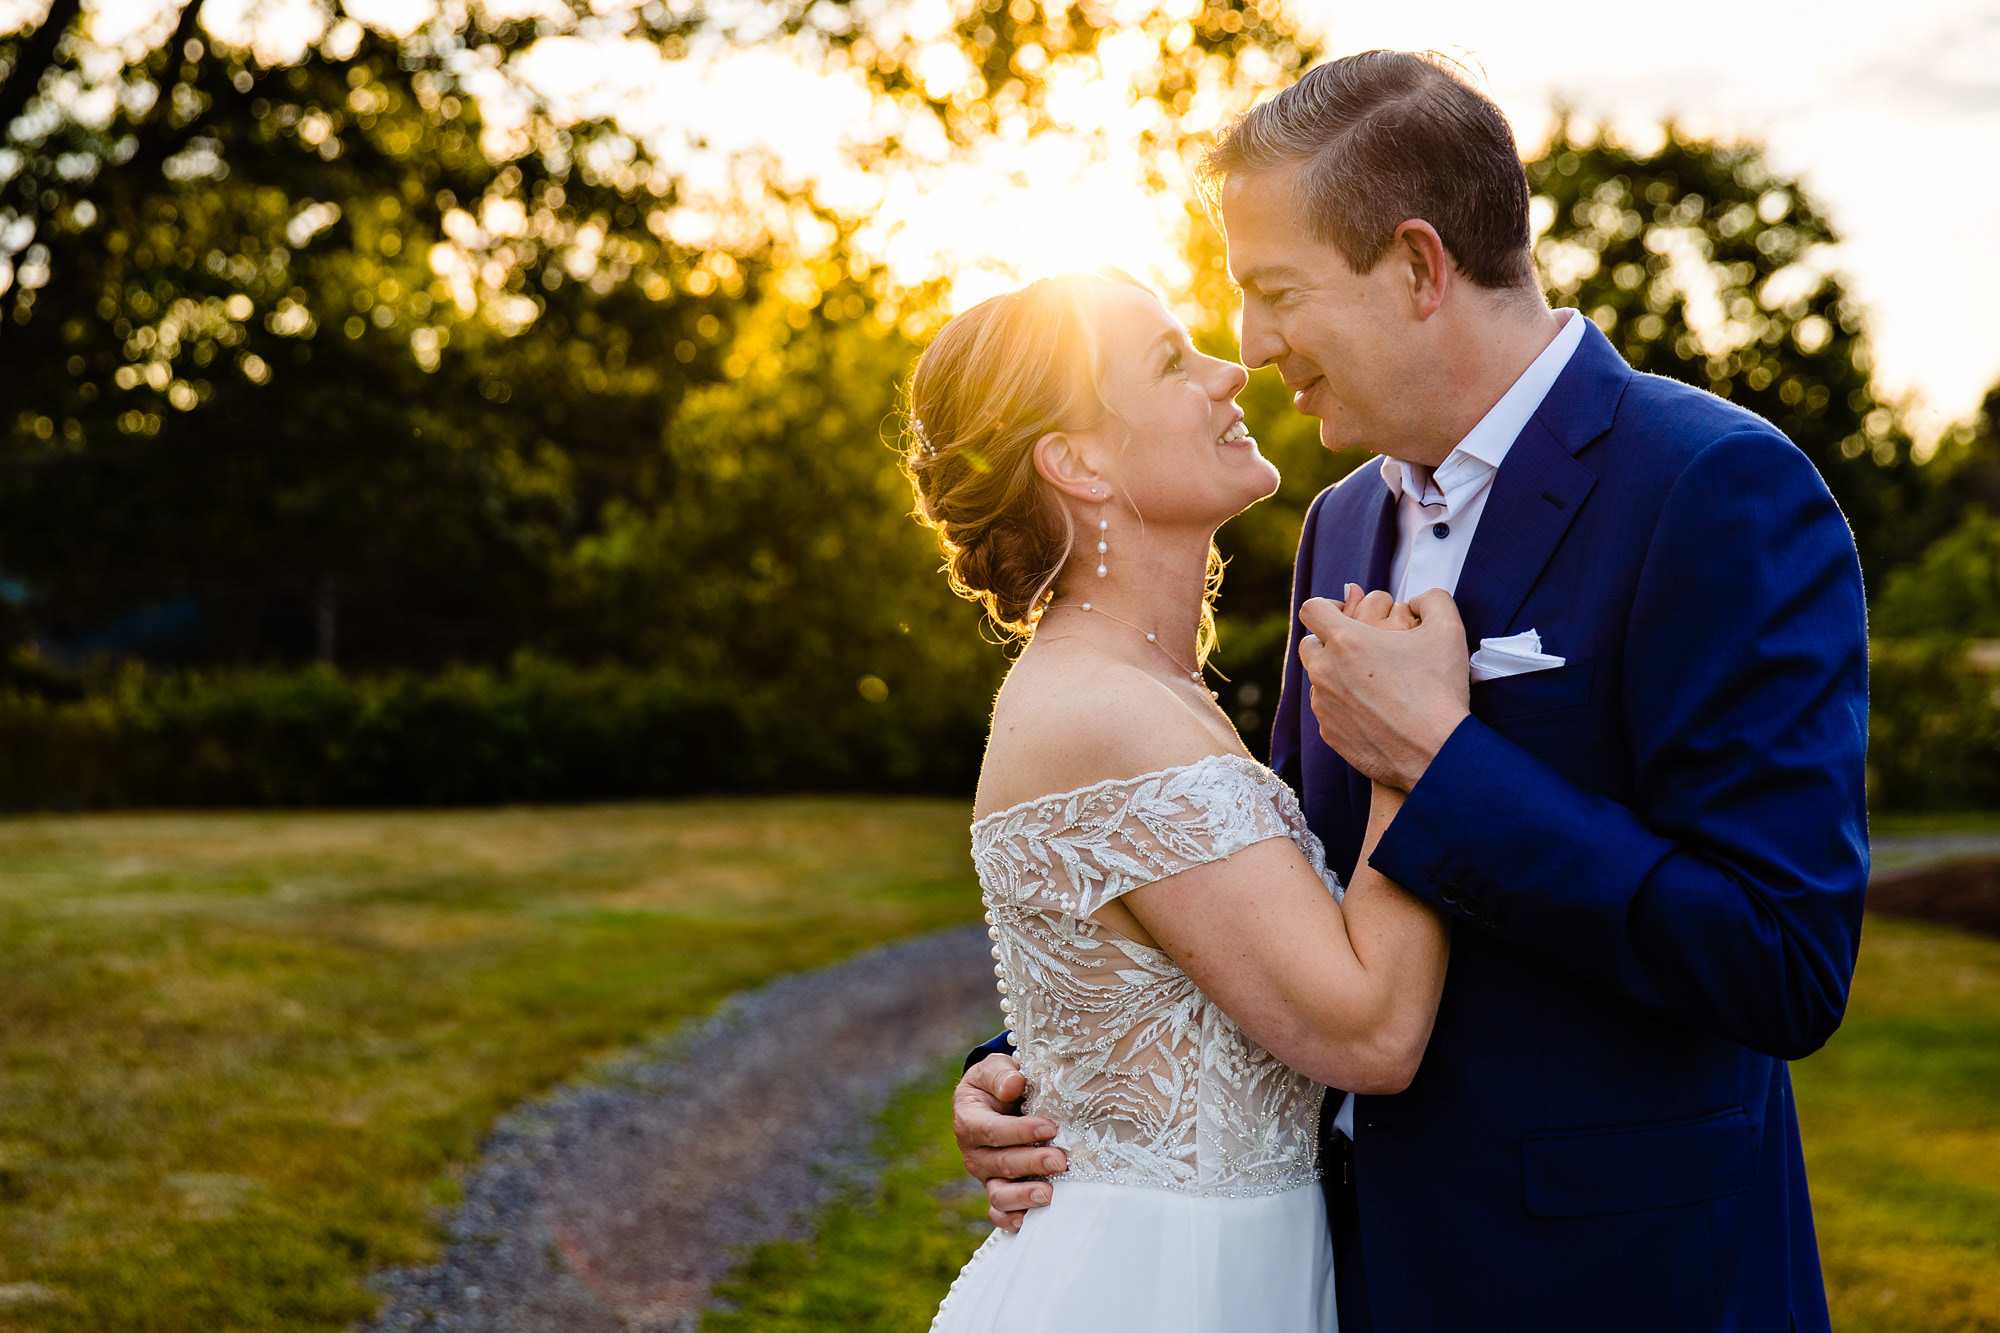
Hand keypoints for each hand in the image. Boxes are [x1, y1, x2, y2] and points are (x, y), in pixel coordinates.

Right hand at [952, 1054, 1067, 1230]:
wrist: (999, 1100)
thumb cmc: (1000, 1082)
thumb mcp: (995, 1069)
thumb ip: (1001, 1074)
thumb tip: (1014, 1084)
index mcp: (969, 1119)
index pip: (991, 1130)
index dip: (1019, 1131)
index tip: (1049, 1127)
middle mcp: (973, 1152)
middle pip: (999, 1163)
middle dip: (1031, 1163)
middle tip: (1060, 1161)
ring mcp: (985, 1175)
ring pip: (998, 1193)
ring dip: (1023, 1196)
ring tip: (1049, 1194)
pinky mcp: (996, 1191)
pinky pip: (998, 1212)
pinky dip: (1010, 1220)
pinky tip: (1029, 1221)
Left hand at [1299, 586, 1471, 789]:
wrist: (1435, 753)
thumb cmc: (1440, 690)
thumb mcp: (1448, 630)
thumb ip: (1431, 600)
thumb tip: (1416, 600)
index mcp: (1345, 640)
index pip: (1312, 609)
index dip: (1327, 606)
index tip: (1343, 614)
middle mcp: (1324, 671)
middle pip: (1308, 644)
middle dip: (1328, 641)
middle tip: (1359, 648)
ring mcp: (1322, 704)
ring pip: (1317, 680)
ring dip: (1336, 675)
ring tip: (1371, 682)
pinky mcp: (1328, 733)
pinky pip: (1327, 710)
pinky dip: (1343, 706)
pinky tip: (1372, 710)